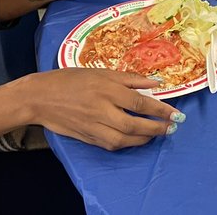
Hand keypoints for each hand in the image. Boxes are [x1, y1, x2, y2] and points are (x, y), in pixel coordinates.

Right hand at [25, 68, 181, 149]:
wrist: (40, 97)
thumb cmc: (71, 79)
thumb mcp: (101, 72)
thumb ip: (129, 78)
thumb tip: (154, 82)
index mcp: (107, 89)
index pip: (140, 102)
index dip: (161, 109)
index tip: (176, 113)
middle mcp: (102, 109)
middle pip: (135, 124)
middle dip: (157, 128)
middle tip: (172, 127)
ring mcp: (94, 126)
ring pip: (124, 139)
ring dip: (144, 139)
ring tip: (157, 134)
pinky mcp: (87, 137)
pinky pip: (111, 144)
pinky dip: (126, 144)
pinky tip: (136, 139)